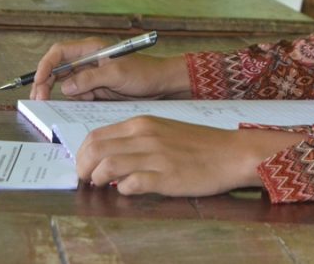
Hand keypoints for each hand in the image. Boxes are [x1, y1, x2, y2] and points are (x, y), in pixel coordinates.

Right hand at [31, 37, 190, 101]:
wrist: (162, 85)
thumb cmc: (144, 72)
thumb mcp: (117, 74)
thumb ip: (90, 79)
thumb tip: (65, 86)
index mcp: (91, 49)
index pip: (59, 53)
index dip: (45, 65)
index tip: (38, 81)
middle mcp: (88, 61)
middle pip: (57, 70)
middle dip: (45, 83)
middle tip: (38, 100)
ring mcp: (91, 77)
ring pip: (65, 85)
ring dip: (60, 95)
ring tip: (52, 105)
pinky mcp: (96, 90)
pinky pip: (78, 96)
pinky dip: (74, 102)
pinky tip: (74, 106)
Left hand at [76, 116, 305, 196]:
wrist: (231, 153)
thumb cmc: (198, 144)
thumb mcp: (163, 130)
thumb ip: (137, 139)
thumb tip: (110, 155)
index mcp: (141, 124)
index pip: (96, 135)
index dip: (82, 154)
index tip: (83, 166)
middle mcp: (144, 137)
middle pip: (95, 151)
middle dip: (82, 168)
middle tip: (86, 180)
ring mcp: (154, 157)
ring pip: (107, 167)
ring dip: (98, 180)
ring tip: (102, 186)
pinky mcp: (165, 178)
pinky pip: (130, 184)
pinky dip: (122, 189)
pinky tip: (128, 190)